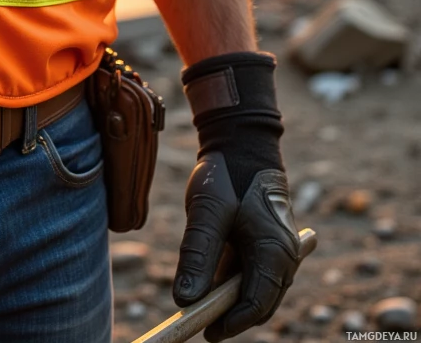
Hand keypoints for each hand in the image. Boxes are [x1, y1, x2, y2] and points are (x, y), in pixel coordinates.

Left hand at [175, 52, 299, 338]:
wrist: (240, 142)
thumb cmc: (226, 174)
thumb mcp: (207, 212)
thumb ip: (198, 255)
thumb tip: (184, 300)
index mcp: (276, 252)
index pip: (257, 304)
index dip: (231, 323)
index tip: (204, 332)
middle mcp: (282, 257)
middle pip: (257, 303)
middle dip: (228, 316)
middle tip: (195, 324)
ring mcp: (274, 251)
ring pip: (251, 289)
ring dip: (226, 299)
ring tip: (195, 304)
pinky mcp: (262, 245)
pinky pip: (247, 273)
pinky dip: (227, 282)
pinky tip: (204, 281)